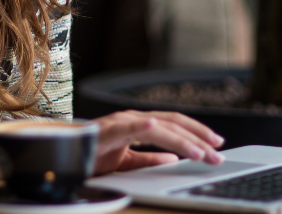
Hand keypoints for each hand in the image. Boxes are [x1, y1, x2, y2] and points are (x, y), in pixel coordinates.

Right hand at [92, 110, 225, 174]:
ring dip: (182, 139)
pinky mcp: (107, 130)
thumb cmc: (90, 155)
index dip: (196, 133)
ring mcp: (120, 122)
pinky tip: (156, 127)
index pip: (173, 125)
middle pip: (172, 124)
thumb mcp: (127, 162)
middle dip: (198, 138)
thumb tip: (173, 160)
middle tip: (217, 153)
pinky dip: (143, 126)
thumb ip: (149, 160)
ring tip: (200, 152)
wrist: (64, 155)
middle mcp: (132, 118)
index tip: (215, 145)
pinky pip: (128, 128)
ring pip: (158, 126)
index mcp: (138, 124)